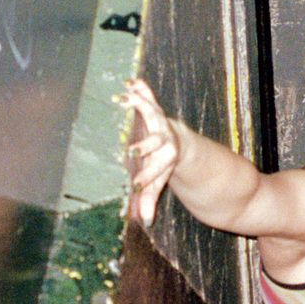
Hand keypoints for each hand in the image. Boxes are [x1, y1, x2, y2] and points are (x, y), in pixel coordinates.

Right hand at [121, 78, 179, 225]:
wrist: (178, 144)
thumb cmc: (162, 166)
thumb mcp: (158, 182)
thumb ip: (150, 199)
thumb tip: (145, 222)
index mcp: (165, 159)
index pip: (157, 169)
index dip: (148, 176)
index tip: (137, 184)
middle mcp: (164, 139)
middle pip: (156, 143)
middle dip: (146, 147)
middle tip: (134, 151)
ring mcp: (161, 124)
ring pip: (153, 115)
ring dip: (140, 107)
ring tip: (126, 98)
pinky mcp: (155, 111)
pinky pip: (148, 99)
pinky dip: (142, 90)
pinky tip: (132, 81)